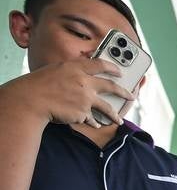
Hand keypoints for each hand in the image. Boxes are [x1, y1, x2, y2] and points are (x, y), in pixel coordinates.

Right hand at [10, 58, 134, 127]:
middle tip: (131, 96)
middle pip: (111, 86)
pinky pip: (92, 119)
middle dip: (124, 92)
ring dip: (115, 115)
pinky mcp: (83, 112)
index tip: (119, 71)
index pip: (99, 64)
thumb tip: (82, 75)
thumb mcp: (56, 70)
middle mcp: (84, 82)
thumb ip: (72, 72)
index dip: (112, 68)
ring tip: (119, 120)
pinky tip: (96, 125)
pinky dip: (94, 122)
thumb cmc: (39, 84)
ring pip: (107, 108)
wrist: (32, 100)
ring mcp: (85, 98)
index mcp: (76, 68)